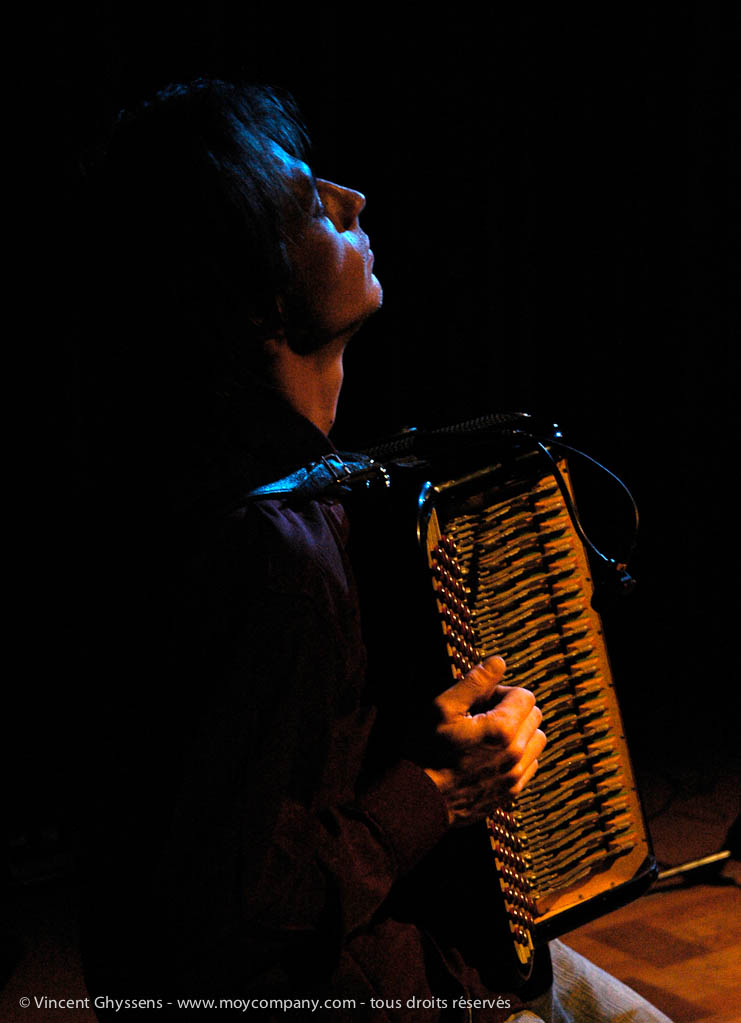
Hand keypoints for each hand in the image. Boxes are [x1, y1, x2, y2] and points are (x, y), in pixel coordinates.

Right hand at [423, 656, 545, 827]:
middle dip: (514, 709)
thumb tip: (499, 662)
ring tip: (490, 735)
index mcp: (502, 729)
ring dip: (520, 732)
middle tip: (484, 715)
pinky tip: (492, 755)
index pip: (525, 695)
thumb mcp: (442, 707)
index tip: (482, 700)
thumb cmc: (425, 751)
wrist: (418, 799)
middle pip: (534, 716)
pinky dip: (519, 755)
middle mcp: (516, 754)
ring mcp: (515, 776)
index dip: (503, 692)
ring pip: (537, 741)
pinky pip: (531, 765)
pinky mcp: (511, 792)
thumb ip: (475, 681)